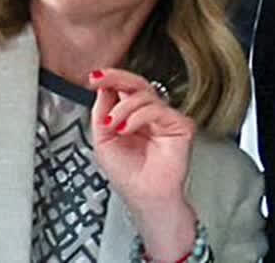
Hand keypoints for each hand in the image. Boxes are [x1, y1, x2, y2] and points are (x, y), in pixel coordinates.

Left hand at [88, 68, 197, 259]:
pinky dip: (138, 117)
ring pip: (145, 95)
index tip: (93, 78)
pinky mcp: (181, 125)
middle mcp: (150, 114)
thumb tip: (103, 87)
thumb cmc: (127, 174)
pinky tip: (127, 129)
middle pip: (137, 83)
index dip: (110, 79)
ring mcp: (166, 118)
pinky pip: (157, 109)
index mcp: (133, 116)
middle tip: (100, 79)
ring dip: (123, 108)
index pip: (124, 89)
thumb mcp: (102, 139)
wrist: (143, 196)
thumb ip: (102, 112)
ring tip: (114, 126)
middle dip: (116, 78)